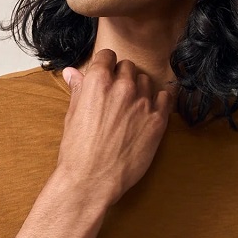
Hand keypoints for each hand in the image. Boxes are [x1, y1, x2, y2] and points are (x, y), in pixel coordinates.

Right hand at [56, 48, 176, 207]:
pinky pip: (166, 97)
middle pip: (128, 67)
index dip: (106, 66)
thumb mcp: (72, 116)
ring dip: (140, 89)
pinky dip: (160, 100)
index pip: (108, 56)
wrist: (91, 181)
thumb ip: (78, 89)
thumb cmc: (77, 151)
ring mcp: (143, 102)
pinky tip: (151, 110)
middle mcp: (122, 87)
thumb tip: (71, 72)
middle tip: (117, 97)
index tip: (106, 76)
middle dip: (122, 78)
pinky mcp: (158, 120)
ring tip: (131, 108)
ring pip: (146, 81)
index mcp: (98, 81)